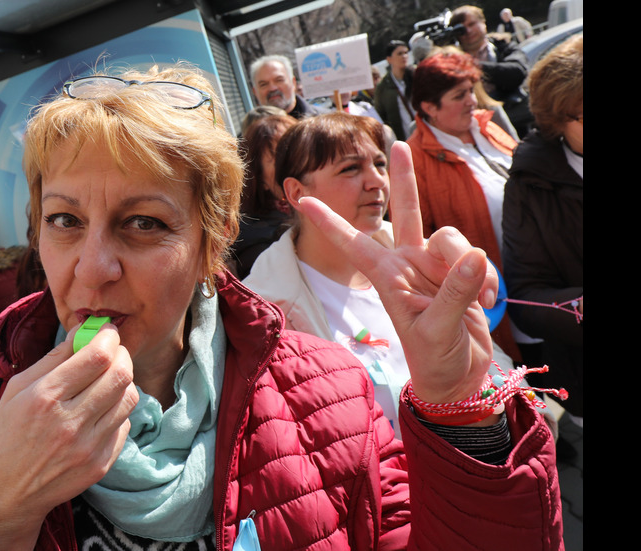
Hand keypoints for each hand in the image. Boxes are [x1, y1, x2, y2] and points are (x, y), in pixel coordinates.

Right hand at [0, 323, 137, 549]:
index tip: (107, 332)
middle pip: (120, 374)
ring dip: (124, 380)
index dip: (108, 337)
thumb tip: (82, 332)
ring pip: (129, 398)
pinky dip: (118, 410)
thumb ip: (52, 358)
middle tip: (113, 351)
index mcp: (44, 397)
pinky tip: (100, 409)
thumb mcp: (16, 389)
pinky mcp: (101, 464)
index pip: (96, 357)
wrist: (9, 492)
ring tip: (107, 379)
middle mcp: (70, 422)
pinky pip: (125, 424)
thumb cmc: (9, 434)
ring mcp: (89, 446)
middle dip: (121, 354)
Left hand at [295, 142, 497, 406]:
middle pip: (403, 212)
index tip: (301, 199)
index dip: (328, 222)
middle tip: (398, 145)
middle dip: (402, 179)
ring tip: (478, 298)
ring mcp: (434, 266)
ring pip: (451, 237)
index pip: (353, 243)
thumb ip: (455, 293)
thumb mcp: (438, 330)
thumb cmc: (435, 359)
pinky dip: (486, 277)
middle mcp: (407, 264)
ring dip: (468, 264)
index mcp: (387, 276)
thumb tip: (472, 255)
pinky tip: (487, 301)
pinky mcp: (460, 272)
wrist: (459, 377)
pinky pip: (475, 257)